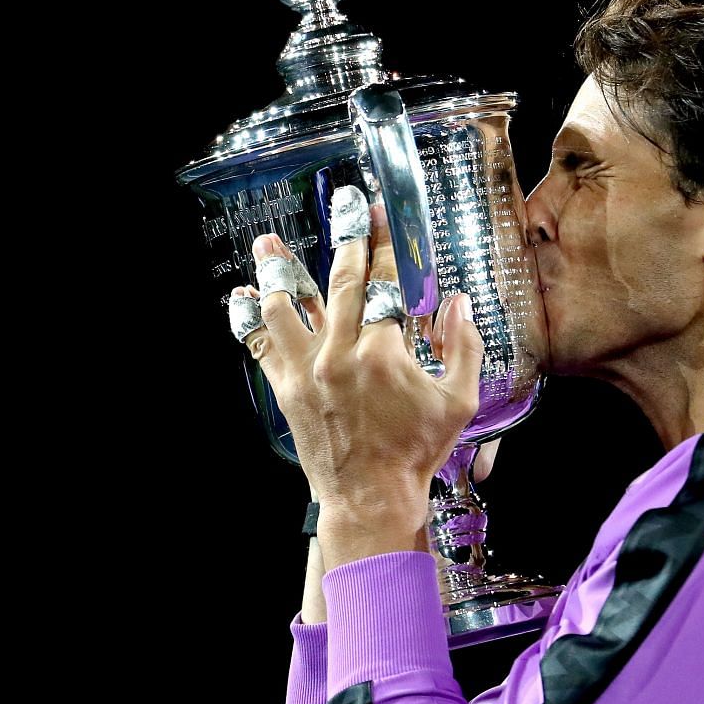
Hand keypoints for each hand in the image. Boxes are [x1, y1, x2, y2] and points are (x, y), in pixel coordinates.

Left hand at [238, 190, 484, 536]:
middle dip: (344, 239)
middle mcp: (340, 354)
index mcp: (385, 353)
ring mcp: (307, 370)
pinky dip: (249, 320)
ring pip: (286, 307)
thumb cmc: (415, 453)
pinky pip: (261, 345)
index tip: (382, 215)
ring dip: (277, 271)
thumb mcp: (458, 401)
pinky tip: (241, 298)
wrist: (369, 498)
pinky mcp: (286, 388)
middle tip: (343, 205)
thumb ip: (463, 346)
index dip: (385, 244)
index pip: (386, 282)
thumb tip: (458, 302)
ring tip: (268, 243)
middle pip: (339, 282)